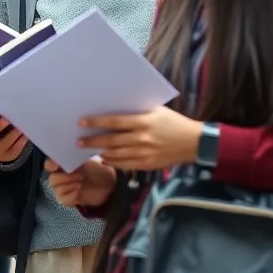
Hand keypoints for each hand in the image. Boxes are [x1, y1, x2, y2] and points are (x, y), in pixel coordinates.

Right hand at [45, 157, 116, 207]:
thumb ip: (79, 155)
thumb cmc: (98, 169)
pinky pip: (64, 198)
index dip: (50, 164)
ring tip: (81, 181)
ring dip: (69, 184)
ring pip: (57, 188)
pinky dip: (72, 194)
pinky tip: (79, 190)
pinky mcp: (67, 199)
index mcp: (62, 165)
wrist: (108, 185)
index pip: (49, 165)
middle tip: (80, 174)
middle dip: (64, 176)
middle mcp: (59, 177)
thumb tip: (76, 147)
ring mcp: (62, 189)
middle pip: (52, 178)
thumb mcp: (90, 159)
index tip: (57, 164)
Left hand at [77, 107, 203, 170]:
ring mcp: (144, 153)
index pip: (114, 121)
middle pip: (111, 140)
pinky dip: (113, 162)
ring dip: (100, 151)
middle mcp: (142, 138)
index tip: (82, 122)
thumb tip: (115, 108)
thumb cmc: (173, 122)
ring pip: (116, 154)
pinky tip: (105, 158)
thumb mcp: (156, 111)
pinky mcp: (148, 164)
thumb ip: (137, 111)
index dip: (96, 122)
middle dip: (93, 140)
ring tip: (88, 149)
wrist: (193, 142)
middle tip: (79, 141)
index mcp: (143, 122)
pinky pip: (125, 164)